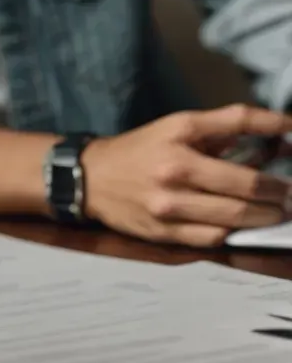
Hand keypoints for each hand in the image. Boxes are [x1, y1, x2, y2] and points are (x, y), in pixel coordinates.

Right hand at [81, 104, 291, 246]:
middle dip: (278, 191)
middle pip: (247, 184)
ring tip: (275, 212)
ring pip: (235, 216)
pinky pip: (213, 237)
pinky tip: (242, 225)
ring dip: (265, 215)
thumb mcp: (177, 127)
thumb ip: (224, 126)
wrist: (90, 178)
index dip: (275, 125)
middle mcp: (173, 169)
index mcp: (178, 136)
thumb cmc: (141, 150)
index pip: (238, 124)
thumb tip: (277, 129)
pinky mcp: (163, 231)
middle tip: (290, 194)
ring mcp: (168, 204)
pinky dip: (234, 231)